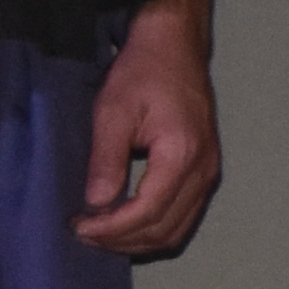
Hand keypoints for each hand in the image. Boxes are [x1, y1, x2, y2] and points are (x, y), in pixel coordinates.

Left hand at [75, 0, 220, 256]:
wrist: (175, 48)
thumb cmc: (143, 73)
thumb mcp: (112, 112)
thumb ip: (106, 160)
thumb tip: (96, 203)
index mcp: (182, 155)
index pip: (148, 211)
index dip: (112, 228)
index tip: (79, 226)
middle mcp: (203, 171)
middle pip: (165, 229)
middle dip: (122, 240)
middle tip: (83, 233)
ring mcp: (208, 173)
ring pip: (177, 230)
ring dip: (138, 240)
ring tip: (101, 232)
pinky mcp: (205, 172)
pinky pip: (182, 217)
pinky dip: (153, 229)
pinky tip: (125, 222)